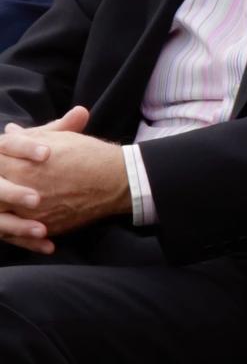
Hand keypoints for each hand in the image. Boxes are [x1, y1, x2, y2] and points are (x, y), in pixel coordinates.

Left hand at [0, 108, 126, 248]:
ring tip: (10, 205)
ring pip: (3, 217)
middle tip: (5, 187)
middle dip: (0, 190)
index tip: (4, 162)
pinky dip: (20, 230)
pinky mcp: (46, 227)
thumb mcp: (59, 138)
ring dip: (4, 211)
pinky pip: (23, 234)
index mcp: (20, 166)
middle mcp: (21, 191)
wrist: (117, 180)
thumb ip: (29, 136)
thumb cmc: (88, 155)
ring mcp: (32, 213)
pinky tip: (24, 222)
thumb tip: (11, 129)